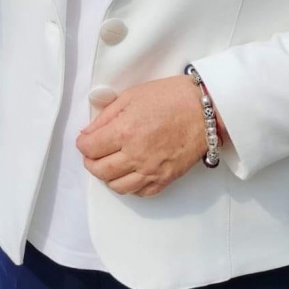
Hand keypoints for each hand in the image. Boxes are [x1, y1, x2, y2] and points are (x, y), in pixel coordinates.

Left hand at [75, 76, 207, 196]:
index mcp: (125, 131)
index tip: (85, 140)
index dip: (82, 143)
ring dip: (108, 176)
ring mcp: (151, 170)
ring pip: (117, 186)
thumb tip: (88, 133)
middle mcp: (136, 155)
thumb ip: (106, 116)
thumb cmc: (170, 97)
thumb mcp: (131, 96)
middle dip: (90, 161)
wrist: (205, 110)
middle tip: (93, 152)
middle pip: (99, 170)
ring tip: (110, 163)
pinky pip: (140, 192)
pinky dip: (130, 186)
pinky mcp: (166, 179)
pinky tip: (130, 172)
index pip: (89, 148)